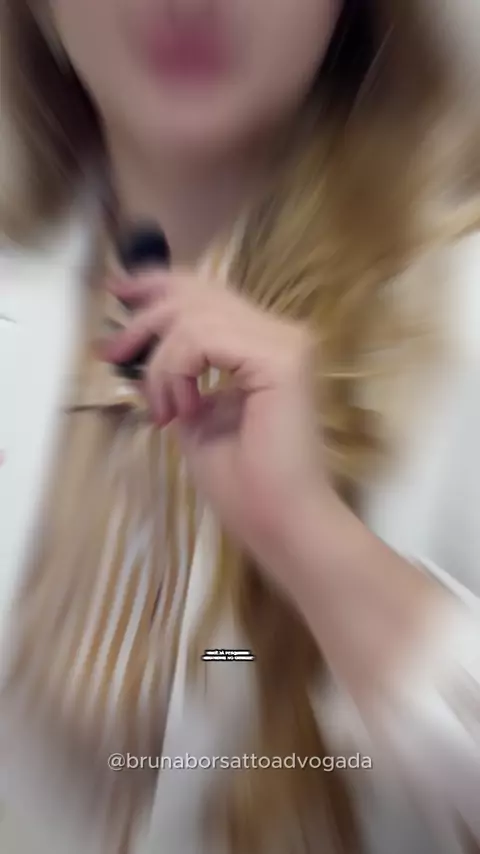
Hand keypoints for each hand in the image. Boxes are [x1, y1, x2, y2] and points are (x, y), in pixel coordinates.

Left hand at [104, 270, 331, 573]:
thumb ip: (173, 374)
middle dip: (143, 319)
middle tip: (112, 353)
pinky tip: (183, 410)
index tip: (117, 291)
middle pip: (197, 293)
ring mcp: (284, 343)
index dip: (158, 285)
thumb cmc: (241, 482)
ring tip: (164, 411)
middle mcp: (280, 333)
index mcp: (264, 344)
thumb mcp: (191, 414)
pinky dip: (177, 371)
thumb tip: (130, 345)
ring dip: (161, 365)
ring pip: (194, 316)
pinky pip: (202, 339)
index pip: (208, 293)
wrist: (277, 520)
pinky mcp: (281, 359)